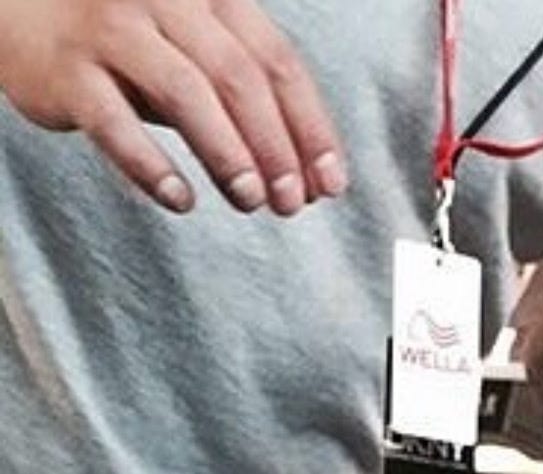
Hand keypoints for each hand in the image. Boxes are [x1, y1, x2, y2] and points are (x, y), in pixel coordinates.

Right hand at [0, 0, 346, 213]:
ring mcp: (112, 29)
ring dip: (227, 155)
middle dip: (275, 148)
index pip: (278, 62)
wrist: (23, 10)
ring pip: (185, 94)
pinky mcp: (67, 70)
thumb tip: (310, 183)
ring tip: (250, 201)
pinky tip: (181, 200)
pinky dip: (152, 167)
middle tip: (291, 204)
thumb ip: (252, 107)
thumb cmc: (134, 43)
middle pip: (238, 78)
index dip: (311, 128)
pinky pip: (114, 123)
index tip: (330, 184)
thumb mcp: (200, 55)